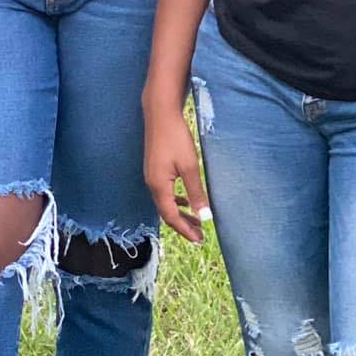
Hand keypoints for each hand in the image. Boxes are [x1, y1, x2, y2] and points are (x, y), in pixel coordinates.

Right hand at [144, 102, 210, 244]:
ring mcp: (151, 176)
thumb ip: (196, 192)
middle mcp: (152, 184)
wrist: (160, 115)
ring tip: (196, 222)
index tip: (199, 240)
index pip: (171, 216)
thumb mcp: (189, 166)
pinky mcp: (154, 169)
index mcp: (159, 186)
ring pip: (165, 203)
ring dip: (180, 214)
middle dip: (183, 226)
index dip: (185, 230)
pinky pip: (164, 193)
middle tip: (200, 236)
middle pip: (166, 213)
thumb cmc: (176, 138)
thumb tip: (204, 217)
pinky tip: (185, 201)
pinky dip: (175, 202)